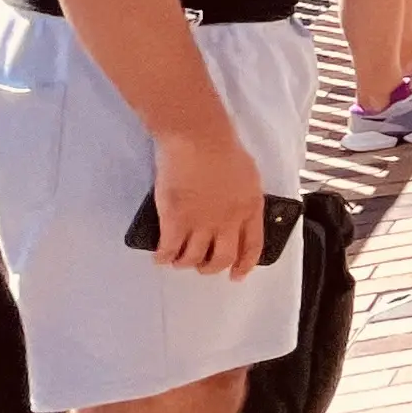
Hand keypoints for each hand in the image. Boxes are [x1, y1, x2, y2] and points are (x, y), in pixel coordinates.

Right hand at [150, 126, 267, 277]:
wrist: (198, 137)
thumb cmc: (222, 147)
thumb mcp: (249, 175)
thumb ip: (245, 197)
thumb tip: (239, 210)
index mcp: (250, 208)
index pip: (252, 246)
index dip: (244, 264)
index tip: (237, 275)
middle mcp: (228, 220)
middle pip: (223, 258)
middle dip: (211, 267)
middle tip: (202, 266)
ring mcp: (201, 222)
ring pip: (194, 258)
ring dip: (185, 263)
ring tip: (178, 260)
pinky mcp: (175, 219)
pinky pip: (169, 250)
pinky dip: (163, 257)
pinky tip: (159, 256)